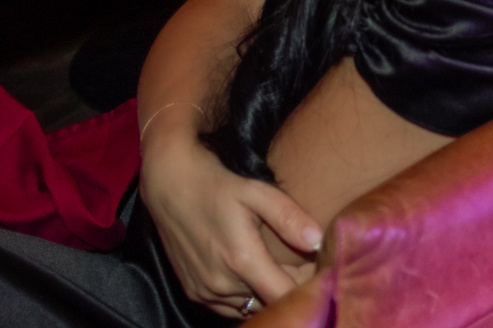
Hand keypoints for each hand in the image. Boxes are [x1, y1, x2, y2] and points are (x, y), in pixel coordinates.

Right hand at [139, 115, 322, 318]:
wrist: (171, 186)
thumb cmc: (218, 185)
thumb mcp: (257, 192)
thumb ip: (288, 217)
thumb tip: (317, 241)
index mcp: (241, 260)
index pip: (283, 295)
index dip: (306, 288)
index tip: (322, 273)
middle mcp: (221, 284)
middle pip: (269, 301)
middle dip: (290, 288)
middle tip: (305, 265)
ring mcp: (205, 292)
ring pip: (251, 306)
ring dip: (267, 293)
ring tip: (281, 267)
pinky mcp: (195, 293)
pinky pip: (230, 307)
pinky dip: (246, 296)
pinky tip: (254, 272)